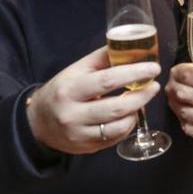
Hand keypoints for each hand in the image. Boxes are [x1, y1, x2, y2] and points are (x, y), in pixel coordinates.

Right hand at [26, 46, 161, 154]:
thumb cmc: (62, 90)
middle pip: (117, 107)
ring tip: (141, 101)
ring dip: (136, 112)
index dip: (134, 74)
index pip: (107, 80)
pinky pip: (115, 138)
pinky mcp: (86, 147)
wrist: (37, 121)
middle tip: (154, 86)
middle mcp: (73, 114)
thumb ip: (102, 59)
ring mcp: (79, 134)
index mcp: (70, 89)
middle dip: (142, 96)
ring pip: (119, 127)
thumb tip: (130, 46)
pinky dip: (127, 125)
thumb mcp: (76, 70)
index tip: (153, 68)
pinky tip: (129, 115)